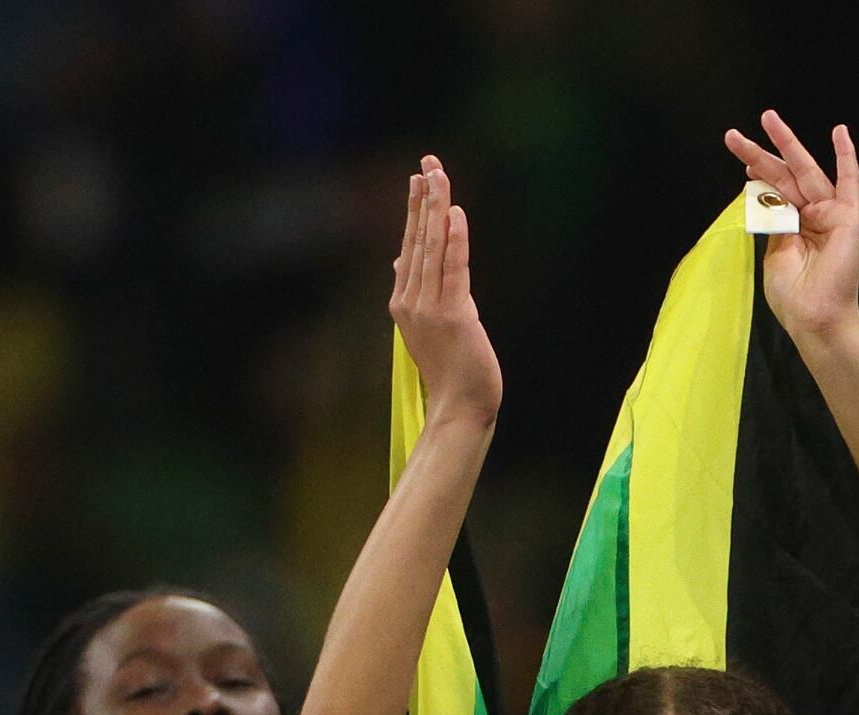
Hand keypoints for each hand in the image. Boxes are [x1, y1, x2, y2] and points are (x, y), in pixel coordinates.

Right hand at [387, 156, 500, 431]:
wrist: (459, 408)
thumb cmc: (449, 370)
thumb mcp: (427, 324)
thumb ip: (415, 289)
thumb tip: (399, 258)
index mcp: (403, 301)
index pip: (410, 245)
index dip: (414, 210)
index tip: (418, 178)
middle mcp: (410, 301)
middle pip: (418, 240)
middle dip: (424, 198)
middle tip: (428, 163)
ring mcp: (429, 309)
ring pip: (432, 249)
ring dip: (436, 209)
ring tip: (438, 176)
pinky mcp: (453, 317)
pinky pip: (453, 270)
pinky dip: (454, 240)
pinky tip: (455, 214)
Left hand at [721, 112, 858, 348]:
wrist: (814, 319)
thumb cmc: (793, 297)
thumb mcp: (774, 254)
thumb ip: (774, 223)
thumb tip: (766, 196)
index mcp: (793, 228)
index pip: (774, 193)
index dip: (757, 176)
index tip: (742, 164)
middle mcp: (812, 217)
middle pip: (783, 177)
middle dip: (760, 154)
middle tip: (732, 135)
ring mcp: (830, 215)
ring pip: (805, 172)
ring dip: (787, 143)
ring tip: (767, 118)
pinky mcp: (847, 218)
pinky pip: (849, 183)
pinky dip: (847, 158)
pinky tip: (840, 132)